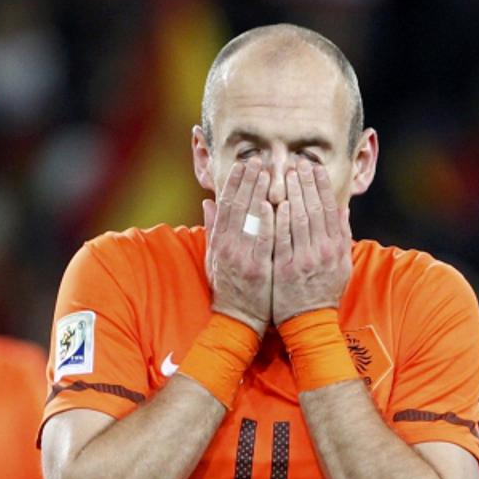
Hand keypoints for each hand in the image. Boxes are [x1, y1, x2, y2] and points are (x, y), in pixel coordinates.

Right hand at [202, 159, 274, 336]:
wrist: (238, 319)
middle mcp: (228, 247)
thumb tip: (207, 202)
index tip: (243, 164)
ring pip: (249, 220)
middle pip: (237, 206)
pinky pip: (263, 241)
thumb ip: (213, 229)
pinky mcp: (258, 269)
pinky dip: (266, 222)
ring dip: (258, 194)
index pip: (226, 205)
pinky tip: (271, 204)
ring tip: (268, 172)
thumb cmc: (229, 287)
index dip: (234, 182)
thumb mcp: (214, 257)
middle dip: (248, 181)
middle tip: (259, 160)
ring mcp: (243, 258)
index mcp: (219, 242)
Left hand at [273, 160, 352, 323]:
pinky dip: (280, 220)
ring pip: (300, 220)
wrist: (309, 322)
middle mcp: (323, 251)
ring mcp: (304, 260)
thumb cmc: (323, 292)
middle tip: (297, 162)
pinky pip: (282, 240)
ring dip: (293, 194)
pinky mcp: (286, 269)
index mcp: (336, 247)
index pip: (330, 208)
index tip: (314, 167)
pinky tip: (276, 202)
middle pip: (315, 209)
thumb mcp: (341, 265)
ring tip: (286, 173)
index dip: (322, 185)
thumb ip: (342, 237)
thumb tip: (343, 210)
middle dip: (306, 183)